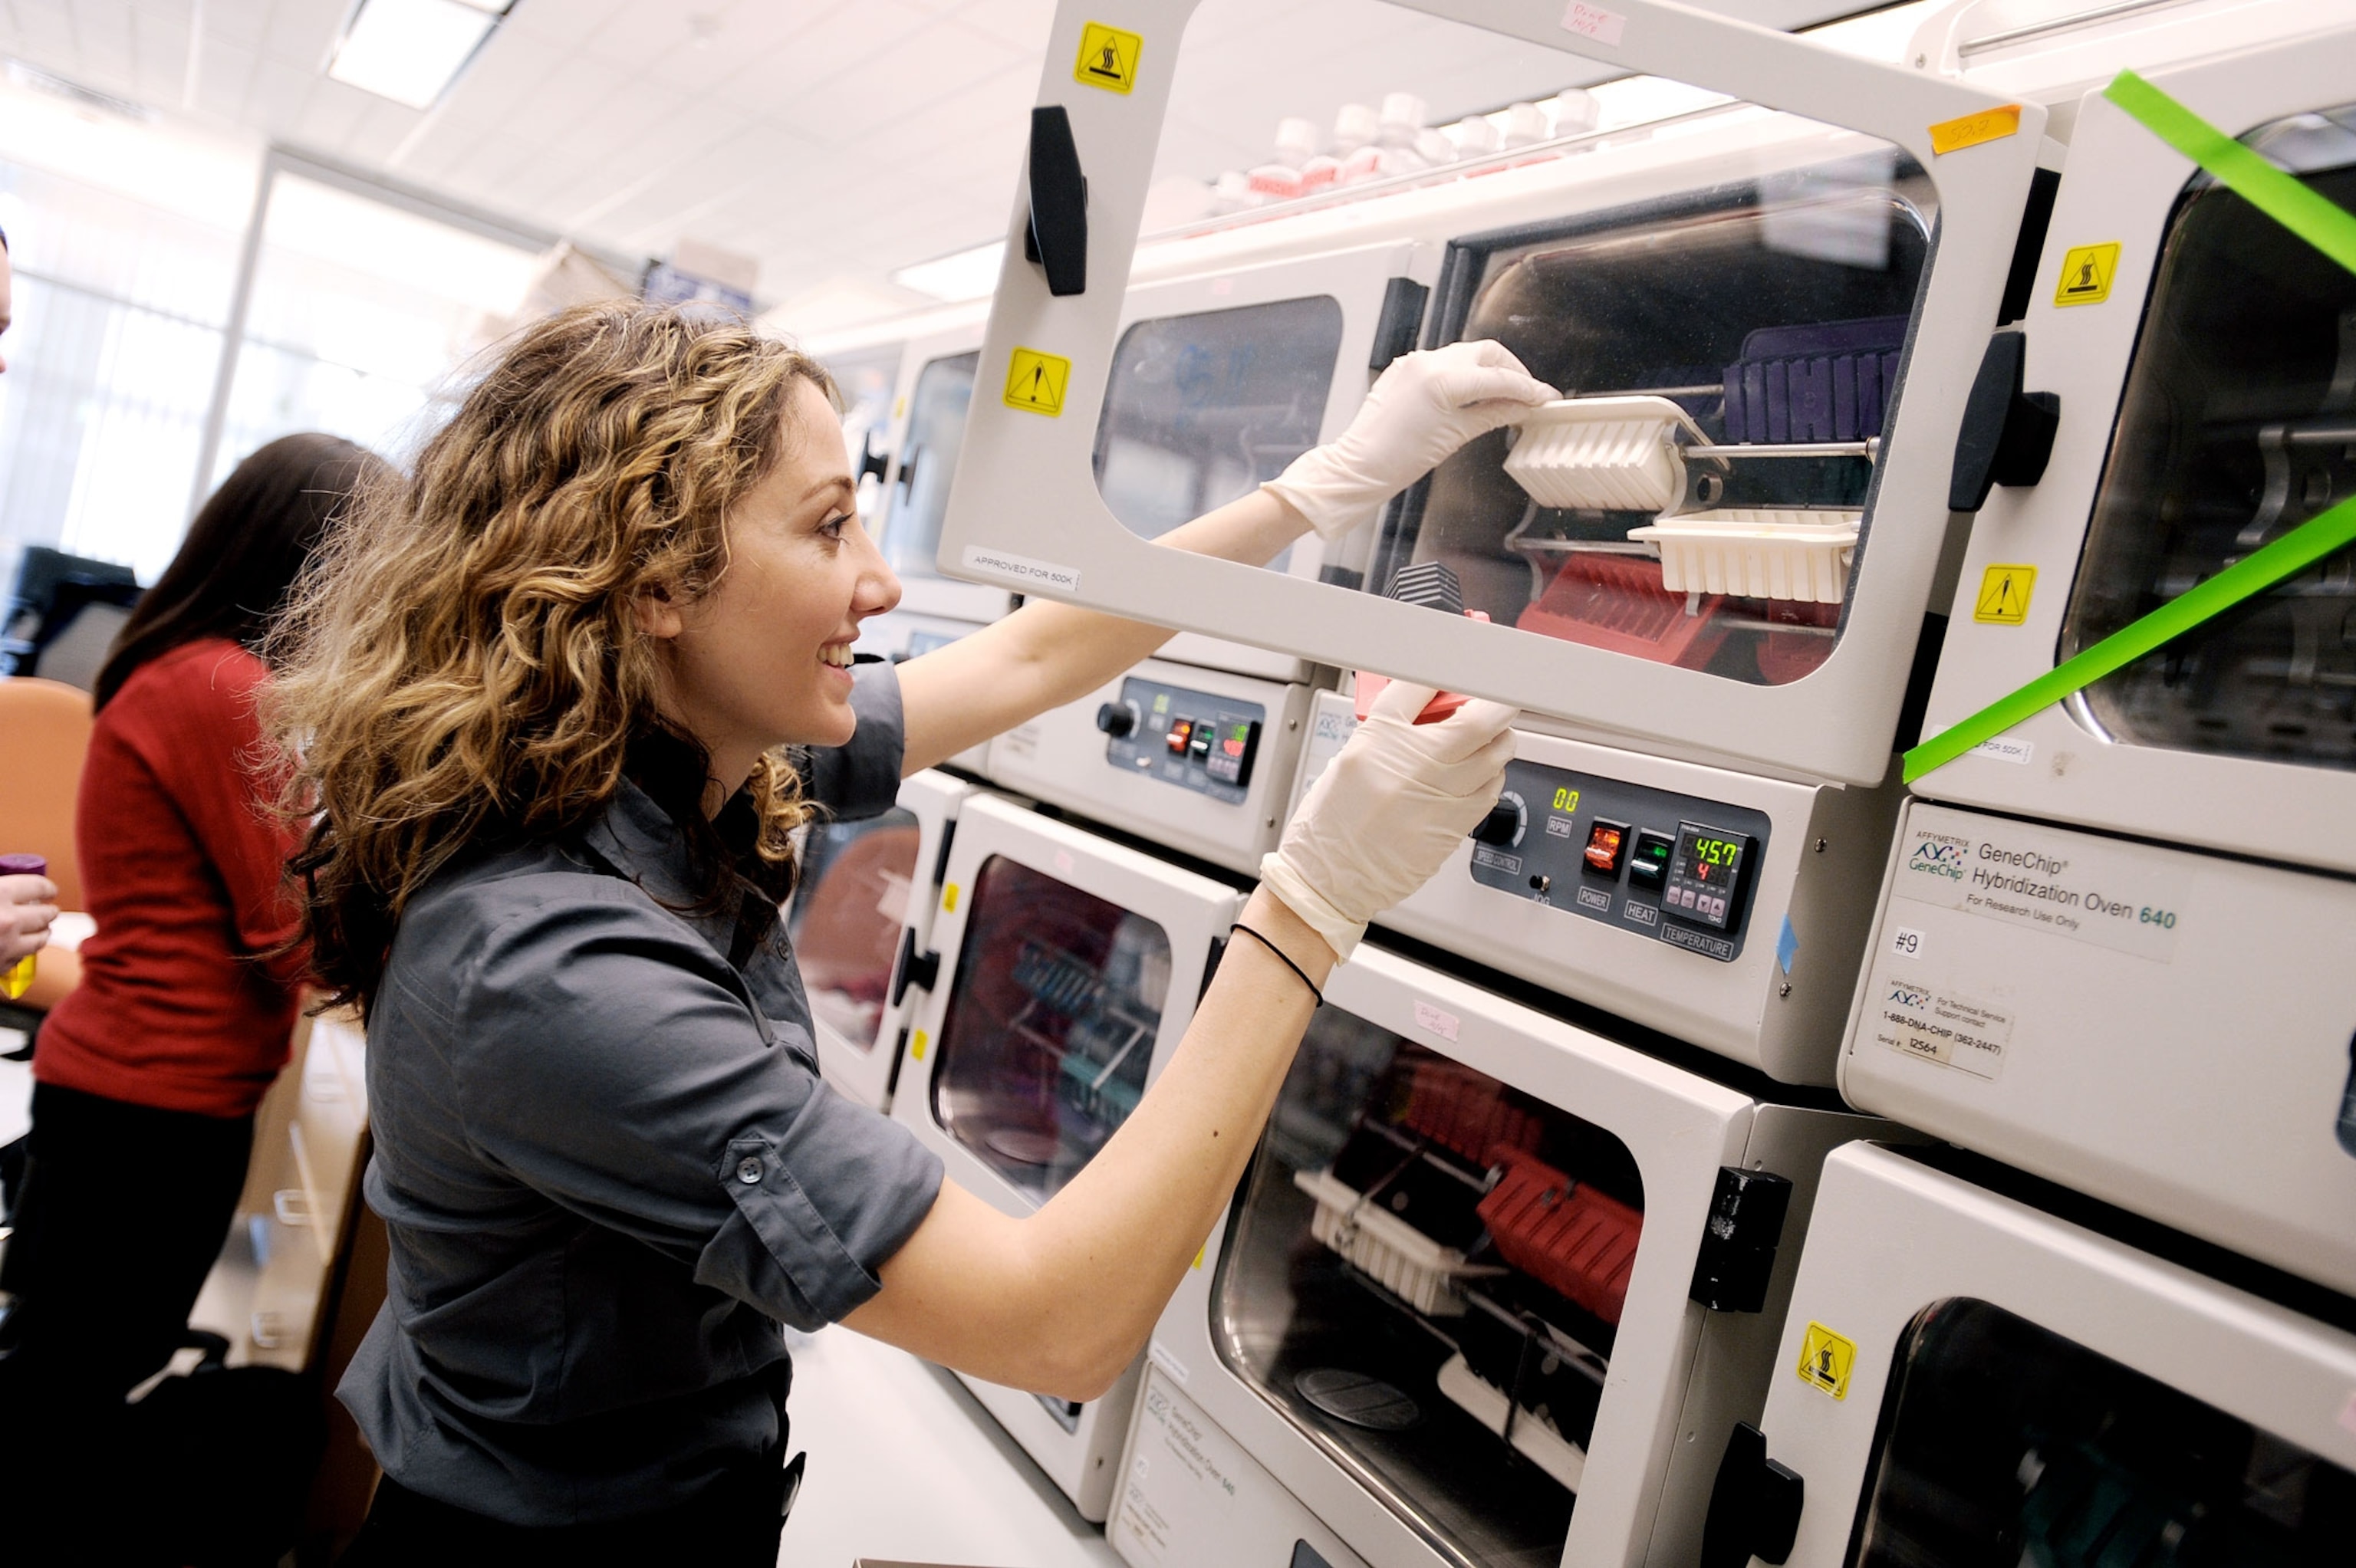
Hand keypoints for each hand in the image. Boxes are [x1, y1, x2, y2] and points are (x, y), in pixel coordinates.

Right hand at [2, 872, 60, 967]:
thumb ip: (0, 888)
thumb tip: (10, 888)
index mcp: (0, 894)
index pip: (38, 886)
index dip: (46, 888)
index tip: (50, 890)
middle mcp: (8, 921)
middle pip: (45, 915)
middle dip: (49, 912)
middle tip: (50, 911)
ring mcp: (6, 947)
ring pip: (39, 940)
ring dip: (42, 934)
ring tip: (42, 930)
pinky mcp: (0, 967)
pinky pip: (19, 959)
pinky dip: (21, 952)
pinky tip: (16, 947)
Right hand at [1258, 681, 1515, 958]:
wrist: (1330, 879)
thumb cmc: (1333, 824)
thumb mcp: (1350, 760)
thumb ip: (1392, 730)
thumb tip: (1432, 708)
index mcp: (1376, 742)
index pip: (1417, 688)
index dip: (1444, 674)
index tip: (1456, 672)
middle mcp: (1411, 767)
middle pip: (1476, 721)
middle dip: (1495, 705)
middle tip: (1496, 701)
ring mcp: (1437, 798)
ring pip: (1495, 756)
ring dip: (1498, 740)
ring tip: (1487, 739)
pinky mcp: (1453, 827)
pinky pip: (1491, 791)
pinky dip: (1492, 776)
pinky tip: (1479, 775)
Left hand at [1263, 341, 1556, 540]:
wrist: (1358, 466)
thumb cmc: (1400, 459)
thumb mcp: (1456, 436)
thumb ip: (1493, 414)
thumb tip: (1522, 407)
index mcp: (1444, 380)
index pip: (1500, 378)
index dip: (1528, 389)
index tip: (1546, 399)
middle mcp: (1429, 361)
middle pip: (1487, 353)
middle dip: (1511, 370)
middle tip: (1527, 394)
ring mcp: (1415, 361)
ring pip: (1466, 354)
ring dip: (1488, 370)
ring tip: (1504, 396)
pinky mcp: (1404, 367)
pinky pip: (1444, 363)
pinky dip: (1464, 374)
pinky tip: (1473, 394)